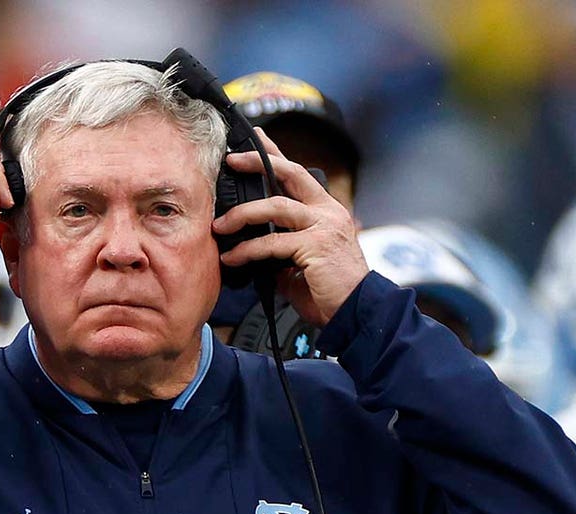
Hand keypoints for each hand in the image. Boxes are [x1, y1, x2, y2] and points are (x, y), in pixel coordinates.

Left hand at [214, 128, 368, 325]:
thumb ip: (281, 245)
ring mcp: (324, 226)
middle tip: (232, 160)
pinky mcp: (316, 246)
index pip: (297, 174)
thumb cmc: (329, 289)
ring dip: (243, 214)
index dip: (275, 154)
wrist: (356, 312)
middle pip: (291, 173)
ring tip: (220, 226)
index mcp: (326, 211)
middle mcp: (327, 212)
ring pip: (276, 206)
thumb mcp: (301, 260)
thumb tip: (251, 243)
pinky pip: (272, 243)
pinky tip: (232, 258)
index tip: (255, 138)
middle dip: (258, 162)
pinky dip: (247, 250)